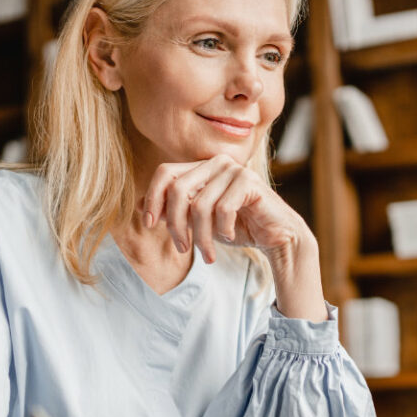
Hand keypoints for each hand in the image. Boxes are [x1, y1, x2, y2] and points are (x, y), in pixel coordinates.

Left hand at [142, 155, 327, 321]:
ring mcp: (233, 170)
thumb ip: (173, 211)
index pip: (165, 173)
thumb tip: (140, 206)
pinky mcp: (249, 181)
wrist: (275, 237)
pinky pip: (222, 209)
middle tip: (183, 248)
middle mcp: (215, 163)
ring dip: (201, 237)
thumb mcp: (198, 222)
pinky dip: (222, 230)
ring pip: (199, 205)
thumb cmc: (237, 227)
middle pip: (178, 189)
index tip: (151, 225)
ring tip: (207, 254)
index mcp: (201, 167)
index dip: (153, 198)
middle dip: (176, 225)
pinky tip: (229, 237)